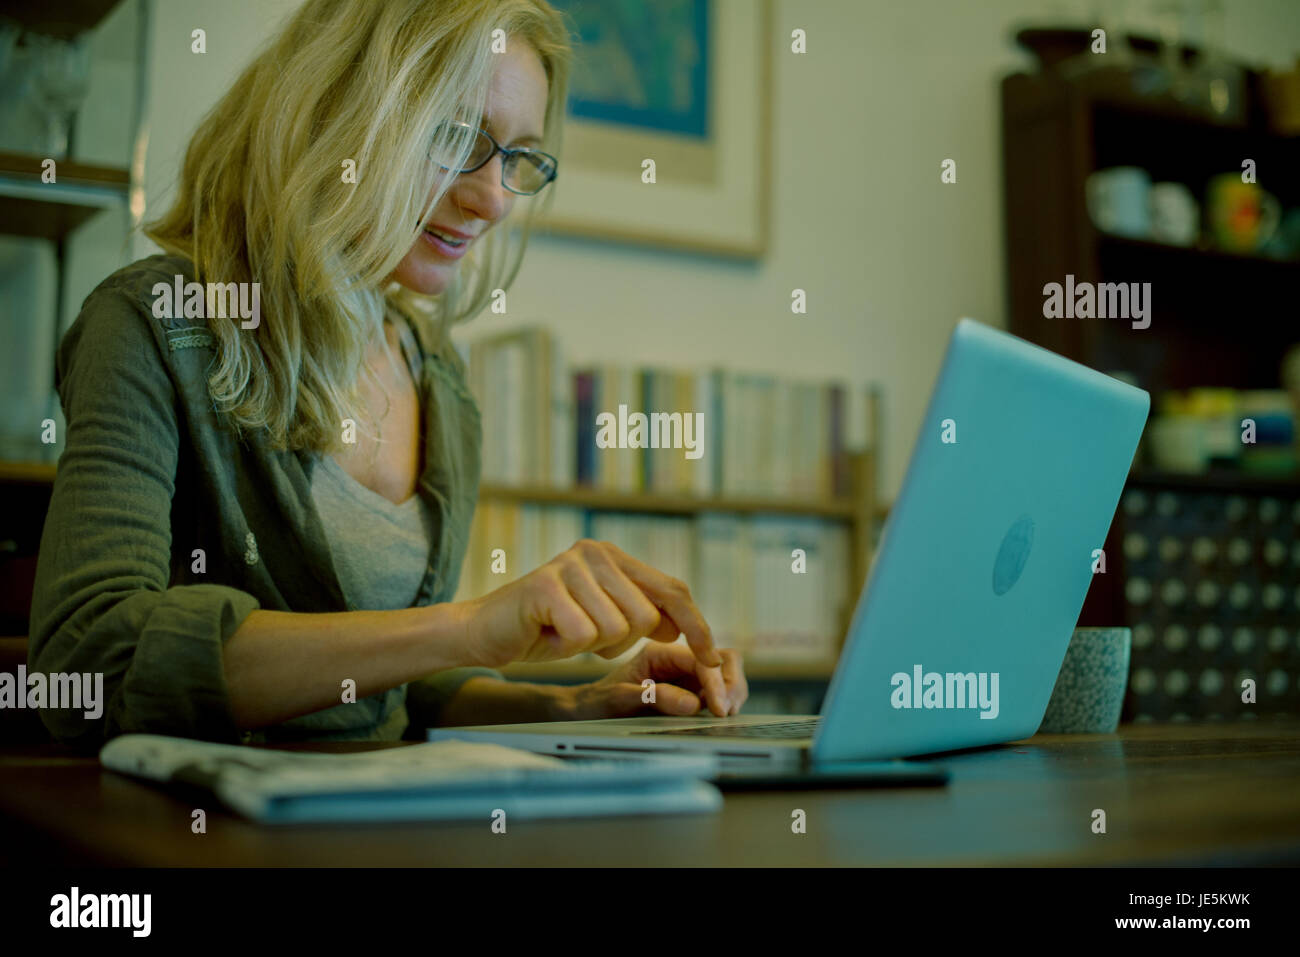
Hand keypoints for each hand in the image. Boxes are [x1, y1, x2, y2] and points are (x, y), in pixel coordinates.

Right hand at [456, 539, 720, 670]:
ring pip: (616, 629)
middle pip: (647, 618)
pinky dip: (565, 647)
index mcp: (613, 557)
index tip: (713, 658)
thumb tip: (682, 626)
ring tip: (562, 632)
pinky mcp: (544, 586)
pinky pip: (583, 636)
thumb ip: (639, 614)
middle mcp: (595, 552)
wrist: (485, 631)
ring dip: (591, 646)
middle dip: (621, 643)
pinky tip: (546, 633)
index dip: (697, 625)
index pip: (672, 590)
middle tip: (586, 637)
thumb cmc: (546, 629)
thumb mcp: (602, 621)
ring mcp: (569, 566)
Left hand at [563, 641, 748, 719]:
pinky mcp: (690, 688)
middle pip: (721, 658)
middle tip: (727, 711)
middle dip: (731, 683)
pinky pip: (718, 688)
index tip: (718, 708)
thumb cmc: (597, 704)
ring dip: (732, 690)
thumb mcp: (620, 701)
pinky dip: (726, 699)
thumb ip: (656, 699)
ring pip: (725, 671)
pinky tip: (719, 715)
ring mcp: (685, 673)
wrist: (584, 711)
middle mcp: (676, 658)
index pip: (700, 659)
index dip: (715, 682)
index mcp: (658, 653)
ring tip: (726, 714)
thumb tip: (693, 704)